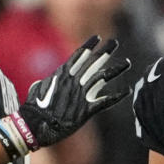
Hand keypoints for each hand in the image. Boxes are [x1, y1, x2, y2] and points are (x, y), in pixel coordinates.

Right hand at [17, 35, 131, 146]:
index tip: (98, 38)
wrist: (37, 125)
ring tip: (127, 62)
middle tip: (115, 42)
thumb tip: (47, 82)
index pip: (79, 56)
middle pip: (93, 63)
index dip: (89, 47)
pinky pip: (105, 101)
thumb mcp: (39, 89)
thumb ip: (48, 83)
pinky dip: (117, 96)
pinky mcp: (87, 109)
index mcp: (62, 74)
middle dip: (105, 52)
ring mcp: (81, 95)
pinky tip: (127, 91)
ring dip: (116, 70)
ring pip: (102, 78)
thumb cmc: (35, 108)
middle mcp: (74, 82)